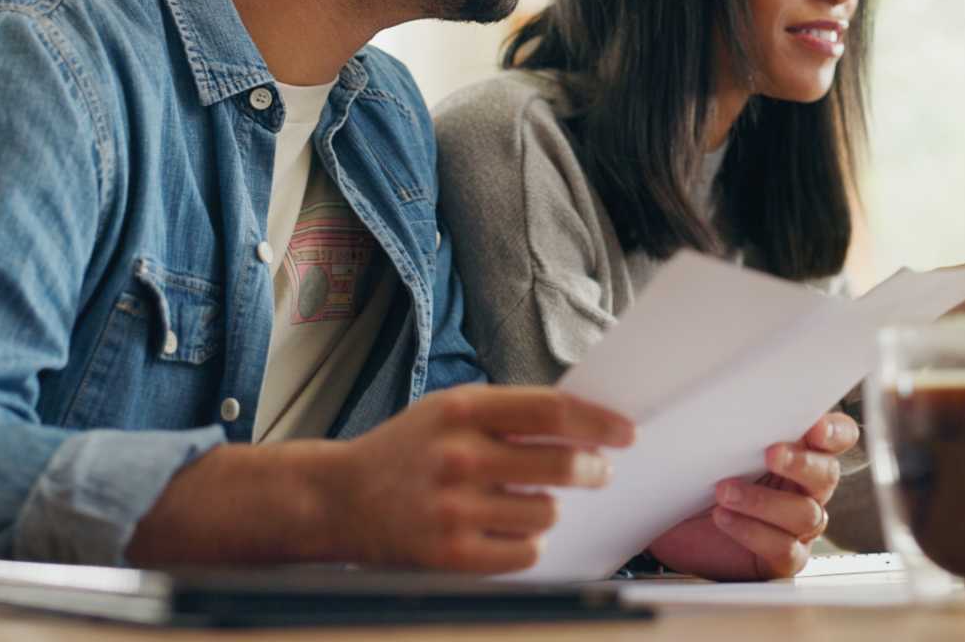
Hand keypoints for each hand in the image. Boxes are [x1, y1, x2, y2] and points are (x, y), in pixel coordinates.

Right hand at [329, 384, 635, 572]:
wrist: (337, 498)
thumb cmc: (405, 450)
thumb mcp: (448, 411)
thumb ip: (509, 413)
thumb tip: (585, 423)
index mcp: (462, 410)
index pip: (553, 411)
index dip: (599, 422)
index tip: (627, 433)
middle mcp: (459, 456)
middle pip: (560, 464)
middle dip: (592, 469)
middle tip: (597, 472)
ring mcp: (454, 509)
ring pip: (546, 512)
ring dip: (550, 508)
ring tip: (527, 501)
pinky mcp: (449, 554)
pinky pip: (524, 552)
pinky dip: (528, 542)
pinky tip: (509, 530)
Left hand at [644, 412, 857, 580]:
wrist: (671, 526)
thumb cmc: (699, 480)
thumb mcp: (715, 446)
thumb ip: (738, 426)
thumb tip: (731, 400)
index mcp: (800, 452)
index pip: (836, 437)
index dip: (834, 431)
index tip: (816, 427)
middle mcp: (806, 489)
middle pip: (826, 474)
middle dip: (800, 463)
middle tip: (771, 454)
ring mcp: (797, 527)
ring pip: (804, 514)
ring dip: (763, 501)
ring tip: (724, 491)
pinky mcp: (782, 559)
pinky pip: (783, 548)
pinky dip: (752, 531)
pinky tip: (724, 518)